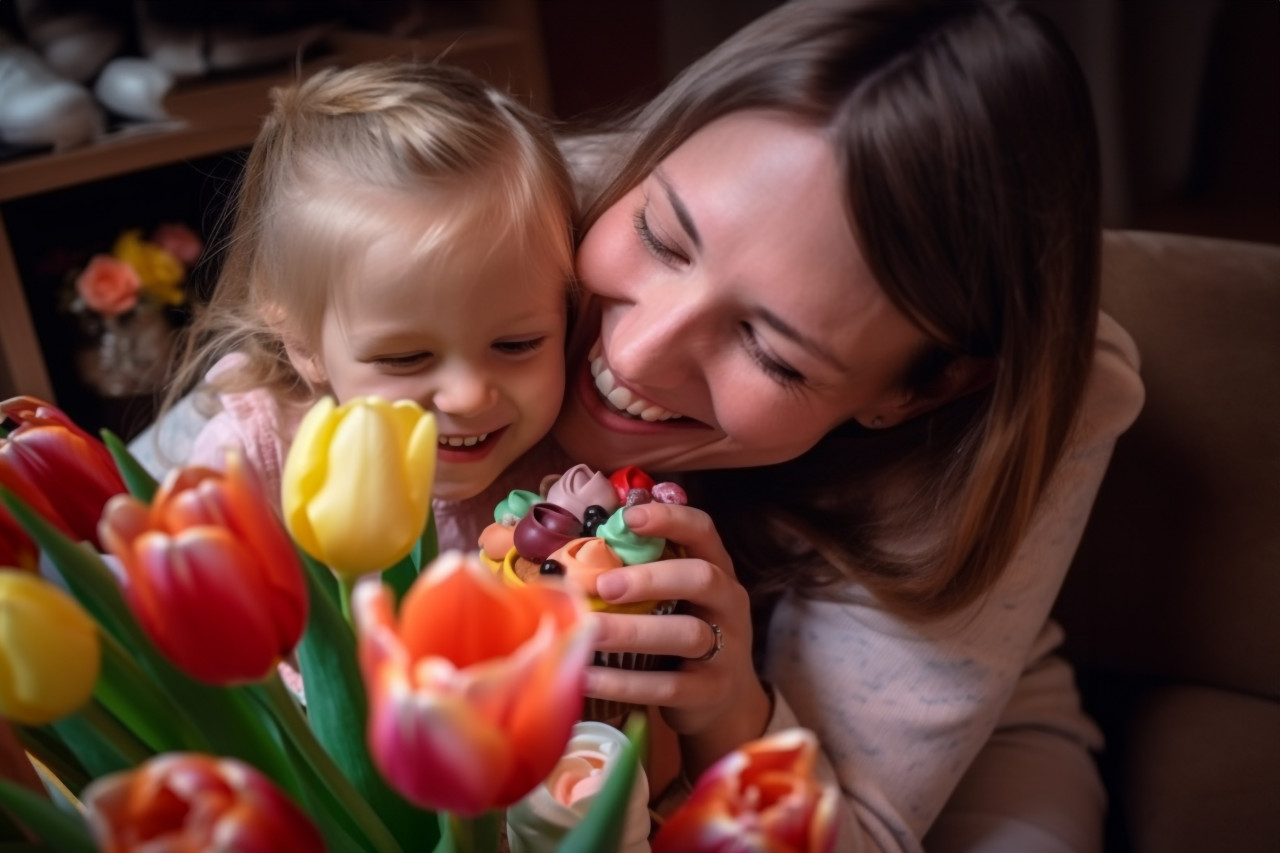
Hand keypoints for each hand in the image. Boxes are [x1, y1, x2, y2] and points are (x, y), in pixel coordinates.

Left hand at [587, 502, 771, 776]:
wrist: (726, 700)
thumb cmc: (684, 634)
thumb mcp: (676, 599)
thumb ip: (640, 574)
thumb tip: (572, 557)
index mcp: (717, 569)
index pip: (702, 531)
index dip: (670, 519)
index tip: (629, 518)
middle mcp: (727, 604)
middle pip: (701, 578)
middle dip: (650, 578)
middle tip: (603, 586)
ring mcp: (726, 649)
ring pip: (686, 634)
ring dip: (631, 631)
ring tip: (587, 632)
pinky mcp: (710, 691)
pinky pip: (667, 686)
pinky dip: (623, 683)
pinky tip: (587, 677)